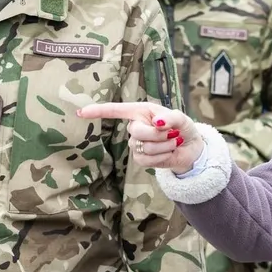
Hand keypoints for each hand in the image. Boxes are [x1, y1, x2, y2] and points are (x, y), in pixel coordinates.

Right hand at [76, 103, 202, 175]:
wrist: (190, 148)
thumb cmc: (182, 128)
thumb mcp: (181, 118)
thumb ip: (170, 118)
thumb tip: (157, 122)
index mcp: (140, 111)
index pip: (115, 111)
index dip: (98, 111)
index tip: (81, 112)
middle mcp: (135, 126)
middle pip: (137, 131)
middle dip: (158, 134)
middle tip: (172, 133)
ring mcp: (136, 144)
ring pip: (145, 147)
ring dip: (164, 146)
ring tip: (172, 142)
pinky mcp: (140, 159)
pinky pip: (147, 160)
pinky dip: (162, 157)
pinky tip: (168, 153)